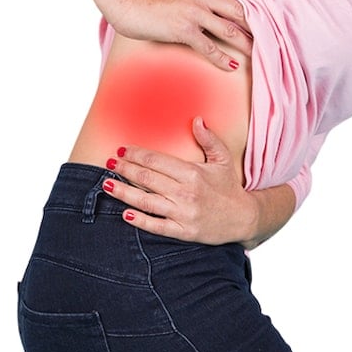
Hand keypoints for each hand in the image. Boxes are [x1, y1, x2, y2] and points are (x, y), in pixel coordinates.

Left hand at [104, 117, 258, 245]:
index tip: (123, 150)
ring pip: (145, 201)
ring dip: (123, 192)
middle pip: (146, 178)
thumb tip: (197, 120)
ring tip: (107, 185)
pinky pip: (156, 225)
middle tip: (109, 163)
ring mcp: (183, 213)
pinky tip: (125, 213)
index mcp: (193, 173)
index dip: (136, 154)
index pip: (157, 160)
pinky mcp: (183, 231)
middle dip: (125, 169)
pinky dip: (139, 220)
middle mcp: (186, 193)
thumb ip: (209, 140)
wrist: (244, 218)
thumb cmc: (229, 188)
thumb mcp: (223, 160)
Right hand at [105, 0, 279, 70]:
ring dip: (244, 43)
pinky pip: (210, 47)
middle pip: (238, 8)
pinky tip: (231, 66)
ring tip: (254, 53)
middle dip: (254, 23)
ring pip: (229, 30)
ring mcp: (195, 12)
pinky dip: (222, 59)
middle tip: (265, 33)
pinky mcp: (185, 30)